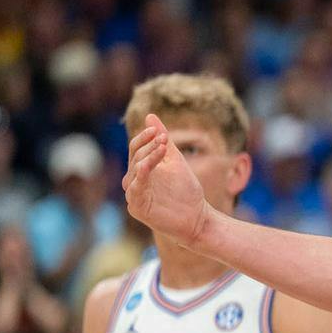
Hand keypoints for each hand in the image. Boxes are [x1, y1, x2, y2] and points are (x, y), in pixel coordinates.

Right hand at [123, 115, 210, 246]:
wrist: (197, 216)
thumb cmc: (186, 190)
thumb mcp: (175, 160)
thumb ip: (163, 140)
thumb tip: (150, 116)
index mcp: (141, 169)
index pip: (136, 148)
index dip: (145, 137)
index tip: (159, 131)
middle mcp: (134, 181)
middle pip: (135, 156)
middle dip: (149, 145)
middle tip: (165, 139)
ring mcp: (134, 194)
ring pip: (135, 170)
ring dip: (148, 156)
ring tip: (163, 147)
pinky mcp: (137, 207)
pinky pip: (135, 188)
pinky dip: (142, 175)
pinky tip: (148, 165)